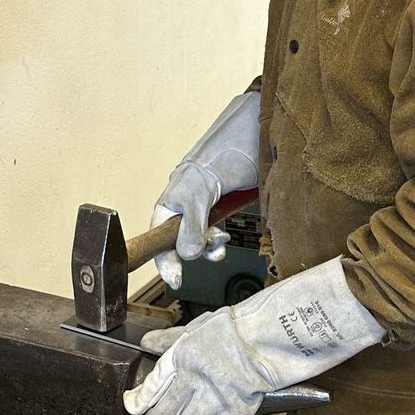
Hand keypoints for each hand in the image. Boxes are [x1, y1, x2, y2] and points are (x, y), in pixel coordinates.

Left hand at [124, 258, 384, 414]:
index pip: (149, 390)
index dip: (136, 403)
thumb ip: (168, 340)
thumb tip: (146, 343)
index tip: (133, 405)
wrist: (268, 339)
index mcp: (182, 358)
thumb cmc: (231, 331)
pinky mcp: (235, 414)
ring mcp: (215, 399)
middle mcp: (195, 381)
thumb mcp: (194, 328)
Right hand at [152, 91, 260, 289]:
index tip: (173, 278)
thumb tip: (187, 253)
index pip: (158, 236)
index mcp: (171, 200)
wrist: (255, 135)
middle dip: (192, 253)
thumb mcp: (201, 192)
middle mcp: (184, 206)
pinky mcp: (222, 208)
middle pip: (180, 242)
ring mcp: (203, 208)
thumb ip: (192, 224)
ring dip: (210, 246)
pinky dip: (219, 240)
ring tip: (220, 241)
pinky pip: (215, 233)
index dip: (163, 258)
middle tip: (203, 261)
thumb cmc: (224, 152)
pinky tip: (225, 236)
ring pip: (200, 240)